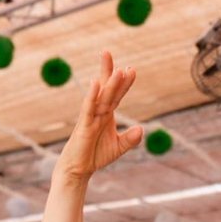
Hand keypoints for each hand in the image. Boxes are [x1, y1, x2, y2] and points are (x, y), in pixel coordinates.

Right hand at [56, 52, 143, 183]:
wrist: (78, 169)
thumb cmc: (95, 156)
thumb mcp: (118, 147)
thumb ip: (130, 139)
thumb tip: (142, 129)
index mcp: (107, 114)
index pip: (116, 95)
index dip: (123, 83)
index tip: (131, 68)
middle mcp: (98, 112)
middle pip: (106, 89)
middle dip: (110, 71)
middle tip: (108, 52)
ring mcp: (90, 118)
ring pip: (101, 98)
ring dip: (109, 84)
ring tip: (117, 69)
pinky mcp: (83, 126)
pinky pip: (88, 109)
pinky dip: (92, 96)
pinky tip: (95, 84)